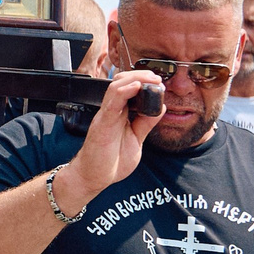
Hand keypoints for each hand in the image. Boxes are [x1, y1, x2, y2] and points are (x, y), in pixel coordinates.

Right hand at [59, 71, 166, 206]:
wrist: (93, 178)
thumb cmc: (111, 161)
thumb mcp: (136, 140)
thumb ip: (146, 123)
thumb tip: (160, 108)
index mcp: (119, 114)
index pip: (129, 88)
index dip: (144, 81)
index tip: (160, 82)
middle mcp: (111, 111)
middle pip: (122, 82)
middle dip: (140, 75)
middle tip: (157, 77)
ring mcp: (105, 116)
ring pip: (116, 87)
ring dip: (134, 79)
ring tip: (150, 79)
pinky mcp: (102, 125)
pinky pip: (112, 103)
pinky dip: (124, 92)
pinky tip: (136, 87)